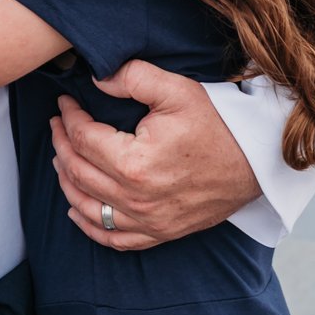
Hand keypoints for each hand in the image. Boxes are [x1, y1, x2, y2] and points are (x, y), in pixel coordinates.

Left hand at [51, 62, 260, 250]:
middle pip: (78, 171)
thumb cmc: (218, 125)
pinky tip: (76, 210)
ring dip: (66, 181)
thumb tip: (94, 79)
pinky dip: (89, 225)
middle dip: (61, 144)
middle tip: (57, 126)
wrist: (256, 162)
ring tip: (61, 158)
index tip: (64, 104)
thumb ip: (132, 77)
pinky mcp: (160, 233)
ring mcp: (147, 220)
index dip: (68, 118)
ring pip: (87, 207)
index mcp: (134, 162)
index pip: (83, 138)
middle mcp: (136, 198)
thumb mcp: (177, 90)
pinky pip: (112, 238)